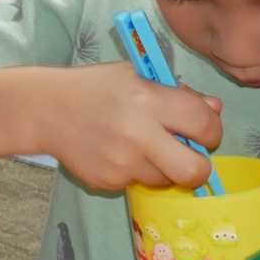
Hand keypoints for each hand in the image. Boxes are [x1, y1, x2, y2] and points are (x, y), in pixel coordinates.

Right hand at [44, 63, 222, 190]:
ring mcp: (121, 163)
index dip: (211, 130)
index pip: (203, 124)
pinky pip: (136, 183)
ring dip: (163, 168)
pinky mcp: (108, 181)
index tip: (203, 129)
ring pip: (165, 180)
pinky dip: (134, 172)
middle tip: (191, 157)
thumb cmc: (95, 87)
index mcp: (148, 100)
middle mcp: (138, 135)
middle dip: (200, 167)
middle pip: (193, 171)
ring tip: (141, 147)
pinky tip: (115, 152)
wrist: (45, 110)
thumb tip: (214, 110)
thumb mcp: (135, 76)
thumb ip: (177, 94)